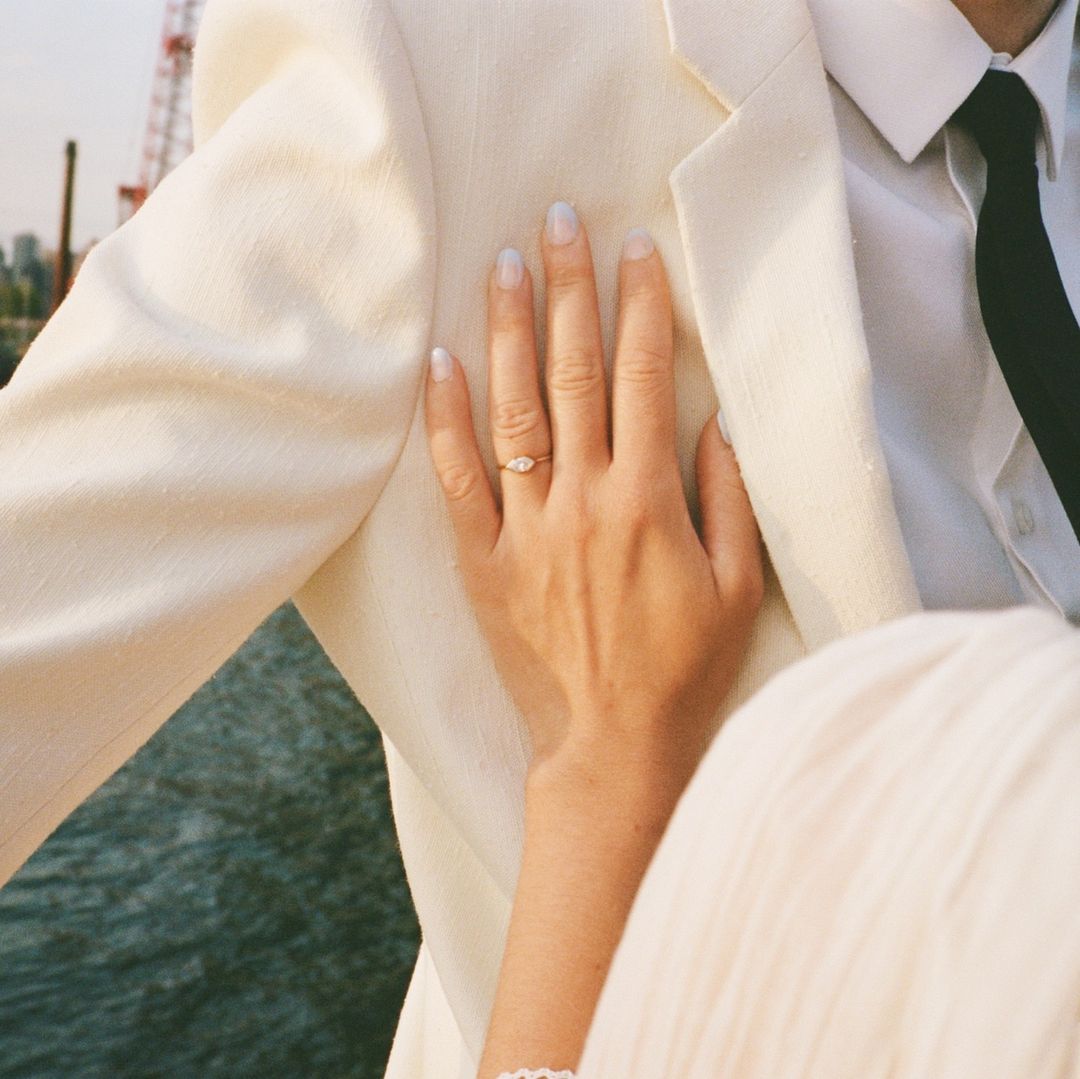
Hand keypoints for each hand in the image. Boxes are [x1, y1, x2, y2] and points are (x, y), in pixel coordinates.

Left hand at [425, 204, 762, 793]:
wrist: (612, 748)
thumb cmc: (684, 670)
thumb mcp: (739, 587)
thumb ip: (729, 497)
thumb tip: (714, 422)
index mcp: (650, 501)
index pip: (644, 378)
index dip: (641, 307)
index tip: (634, 250)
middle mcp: (584, 501)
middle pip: (572, 373)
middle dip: (568, 289)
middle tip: (558, 220)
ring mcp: (527, 530)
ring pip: (513, 411)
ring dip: (508, 331)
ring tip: (503, 265)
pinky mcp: (484, 561)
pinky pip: (459, 480)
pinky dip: (447, 419)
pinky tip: (441, 362)